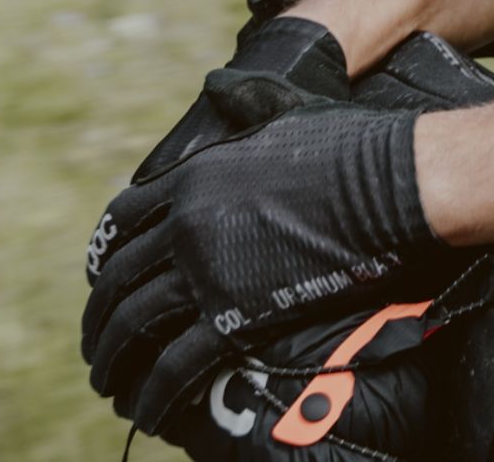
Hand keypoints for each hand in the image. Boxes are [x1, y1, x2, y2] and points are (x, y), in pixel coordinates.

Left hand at [84, 70, 440, 438]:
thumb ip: (245, 102)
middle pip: (119, 281)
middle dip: (100, 320)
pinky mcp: (237, 313)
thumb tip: (221, 82)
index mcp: (194, 176)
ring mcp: (208, 270)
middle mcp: (187, 223)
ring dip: (115, 361)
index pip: (124, 223)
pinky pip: (178, 363)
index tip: (102, 284)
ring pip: (136, 325)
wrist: (395, 185)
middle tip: (97, 346)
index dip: (104, 259)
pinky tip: (147, 411)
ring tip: (110, 384)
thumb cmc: (353, 146)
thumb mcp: (286, 110)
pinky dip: (155, 392)